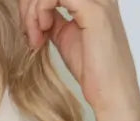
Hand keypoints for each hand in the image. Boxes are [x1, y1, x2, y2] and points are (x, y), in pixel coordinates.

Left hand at [18, 0, 139, 120]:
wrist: (111, 92)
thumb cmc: (92, 69)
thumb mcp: (64, 36)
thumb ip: (53, 19)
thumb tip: (36, 12)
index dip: (34, 3)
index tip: (30, 31)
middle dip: (30, 4)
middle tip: (28, 32)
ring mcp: (98, 0)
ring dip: (33, 10)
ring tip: (34, 36)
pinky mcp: (94, 12)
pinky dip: (40, 12)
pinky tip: (42, 33)